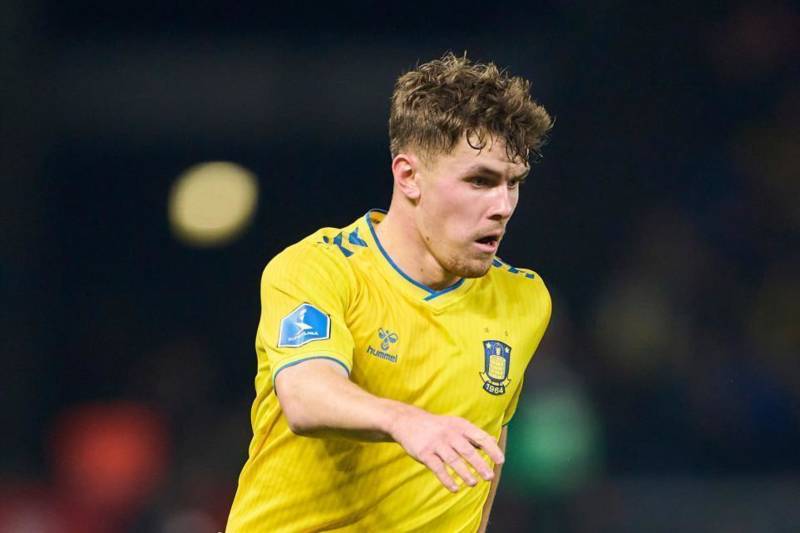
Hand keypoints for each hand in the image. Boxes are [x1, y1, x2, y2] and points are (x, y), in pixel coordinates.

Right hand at [387, 406, 504, 492]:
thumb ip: (473, 434)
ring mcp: (436, 443)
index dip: (491, 449)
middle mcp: (449, 433)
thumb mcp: (456, 425)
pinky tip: (455, 488)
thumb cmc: (437, 426)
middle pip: (467, 450)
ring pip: (453, 460)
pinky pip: (437, 468)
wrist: (407, 422)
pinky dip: (447, 479)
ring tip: (473, 484)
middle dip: (480, 465)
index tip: (500, 461)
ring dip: (465, 473)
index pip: (480, 437)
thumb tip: (493, 441)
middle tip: (489, 477)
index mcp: (460, 426)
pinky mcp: (424, 453)